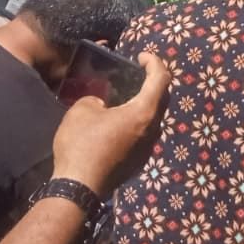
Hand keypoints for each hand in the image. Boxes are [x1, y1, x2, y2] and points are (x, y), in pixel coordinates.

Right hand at [51, 53, 170, 196]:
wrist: (80, 187)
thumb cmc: (82, 145)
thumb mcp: (81, 111)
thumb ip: (96, 99)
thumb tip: (103, 105)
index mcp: (144, 112)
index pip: (161, 79)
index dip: (154, 62)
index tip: (142, 56)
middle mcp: (153, 128)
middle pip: (163, 97)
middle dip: (154, 81)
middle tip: (138, 72)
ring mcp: (149, 146)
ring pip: (155, 117)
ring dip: (146, 103)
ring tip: (128, 96)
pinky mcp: (140, 160)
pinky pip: (145, 133)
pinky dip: (138, 121)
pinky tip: (121, 121)